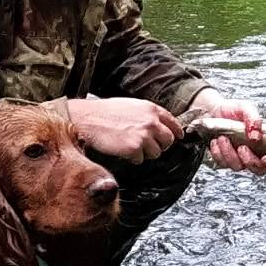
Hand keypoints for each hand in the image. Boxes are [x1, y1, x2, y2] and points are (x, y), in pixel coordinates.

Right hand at [63, 97, 180, 162]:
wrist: (88, 119)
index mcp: (151, 109)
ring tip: (130, 146)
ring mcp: (143, 136)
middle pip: (168, 140)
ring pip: (156, 153)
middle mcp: (151, 122)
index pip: (173, 123)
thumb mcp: (130, 105)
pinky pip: (140, 160)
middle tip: (147, 146)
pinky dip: (132, 158)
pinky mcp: (134, 148)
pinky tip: (122, 150)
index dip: (175, 132)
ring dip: (144, 153)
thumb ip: (146, 114)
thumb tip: (157, 124)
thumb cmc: (104, 112)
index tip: (177, 137)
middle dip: (160, 145)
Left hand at [188, 89, 265, 174]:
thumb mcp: (246, 108)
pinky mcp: (225, 160)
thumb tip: (257, 136)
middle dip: (250, 162)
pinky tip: (216, 141)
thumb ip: (254, 119)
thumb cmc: (234, 110)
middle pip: (259, 170)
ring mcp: (240, 159)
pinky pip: (223, 163)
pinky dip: (218, 153)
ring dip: (230, 154)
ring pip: (238, 167)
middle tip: (242, 147)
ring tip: (223, 138)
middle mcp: (255, 153)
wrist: (213, 111)